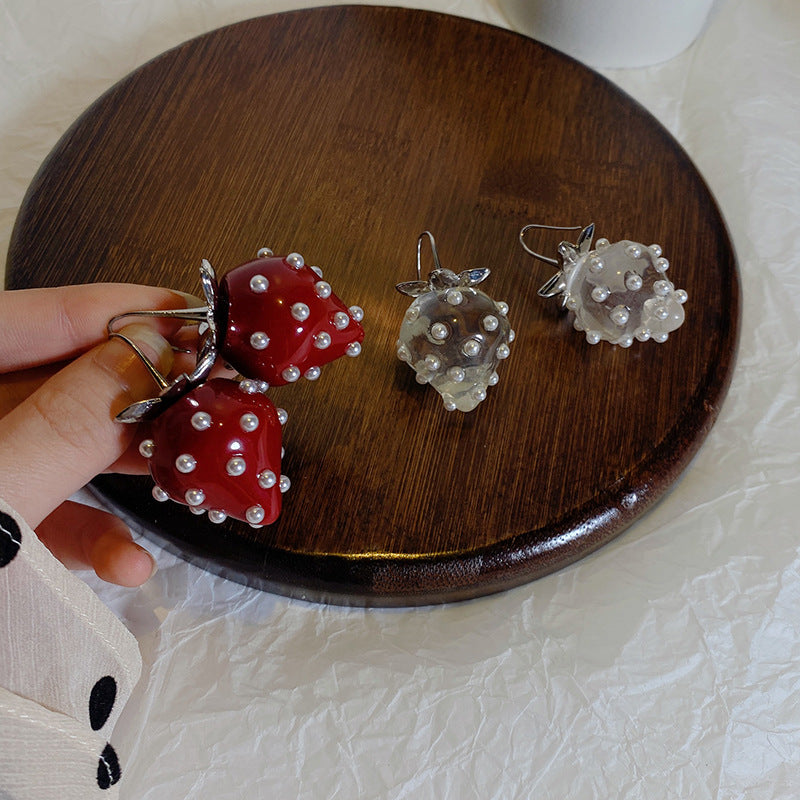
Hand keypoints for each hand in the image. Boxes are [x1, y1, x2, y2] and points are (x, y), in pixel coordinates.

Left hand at [0, 283, 195, 585]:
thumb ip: (63, 428)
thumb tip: (147, 359)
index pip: (25, 317)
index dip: (112, 311)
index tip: (190, 320)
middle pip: (57, 382)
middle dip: (136, 397)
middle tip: (206, 397)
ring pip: (60, 449)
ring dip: (127, 472)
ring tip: (188, 473)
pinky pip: (45, 514)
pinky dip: (92, 538)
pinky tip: (130, 564)